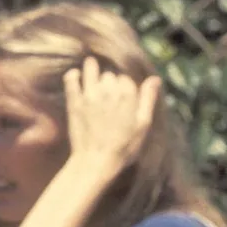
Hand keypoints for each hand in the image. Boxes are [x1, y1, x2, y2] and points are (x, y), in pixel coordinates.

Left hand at [63, 57, 161, 171]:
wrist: (96, 161)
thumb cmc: (125, 146)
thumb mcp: (143, 124)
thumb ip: (148, 99)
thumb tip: (155, 78)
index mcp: (128, 94)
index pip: (127, 77)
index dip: (127, 84)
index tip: (126, 93)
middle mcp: (108, 90)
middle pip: (110, 74)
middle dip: (111, 79)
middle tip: (111, 89)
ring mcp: (89, 94)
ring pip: (91, 71)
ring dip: (93, 68)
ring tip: (92, 65)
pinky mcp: (74, 101)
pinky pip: (71, 80)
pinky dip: (74, 75)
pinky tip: (76, 74)